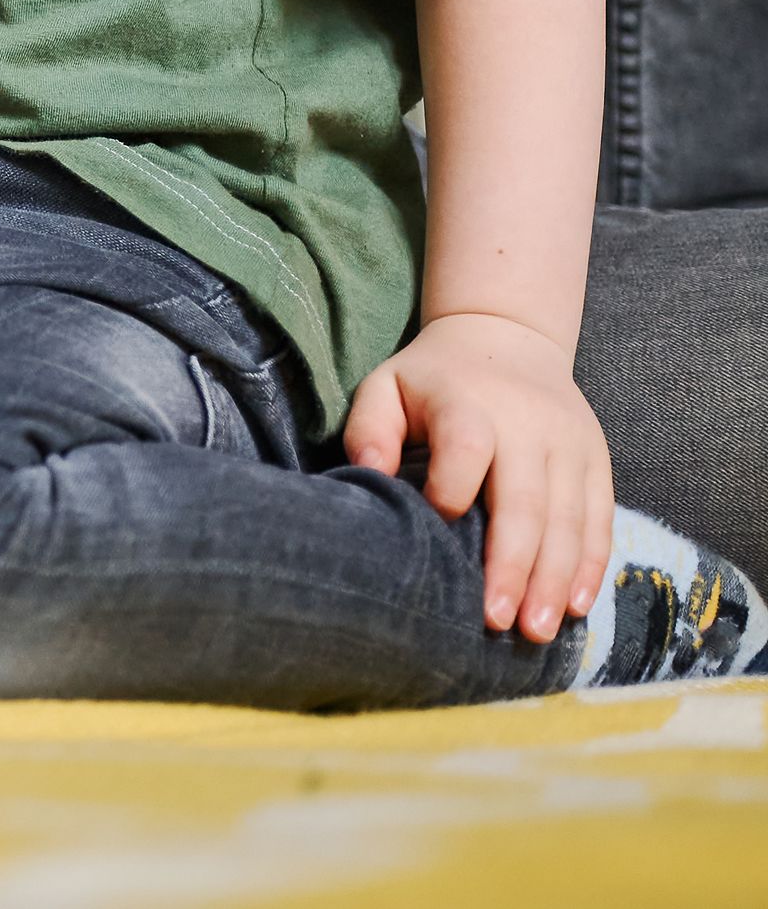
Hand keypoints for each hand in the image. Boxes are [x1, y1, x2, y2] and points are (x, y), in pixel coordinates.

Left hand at [344, 309, 615, 643]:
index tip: (434, 536)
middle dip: (514, 567)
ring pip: (569, 520)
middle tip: (500, 623)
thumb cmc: (434, 378)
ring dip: (556, 579)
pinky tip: (578, 605)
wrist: (508, 337)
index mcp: (469, 403)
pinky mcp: (597, 459)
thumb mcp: (386, 386)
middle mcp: (528, 425)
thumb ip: (369, 428)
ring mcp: (570, 444)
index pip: (465, 451)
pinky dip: (591, 565)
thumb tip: (367, 476)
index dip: (449, 494)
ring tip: (538, 630)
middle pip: (526, 501)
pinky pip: (600, 518)